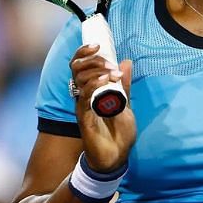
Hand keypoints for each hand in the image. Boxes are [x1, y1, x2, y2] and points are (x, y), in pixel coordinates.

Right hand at [69, 44, 137, 172]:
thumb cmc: (119, 133)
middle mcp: (84, 95)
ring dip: (95, 70)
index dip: (85, 52)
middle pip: (76, 67)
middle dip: (90, 58)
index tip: (98, 45)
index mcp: (92, 90)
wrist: (117, 157)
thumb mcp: (126, 105)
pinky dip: (94, 85)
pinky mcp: (83, 116)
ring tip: (111, 73)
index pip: (81, 65)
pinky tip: (105, 82)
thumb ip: (125, 85)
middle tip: (109, 62)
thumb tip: (126, 62)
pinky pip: (84, 96)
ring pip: (79, 78)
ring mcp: (83, 105)